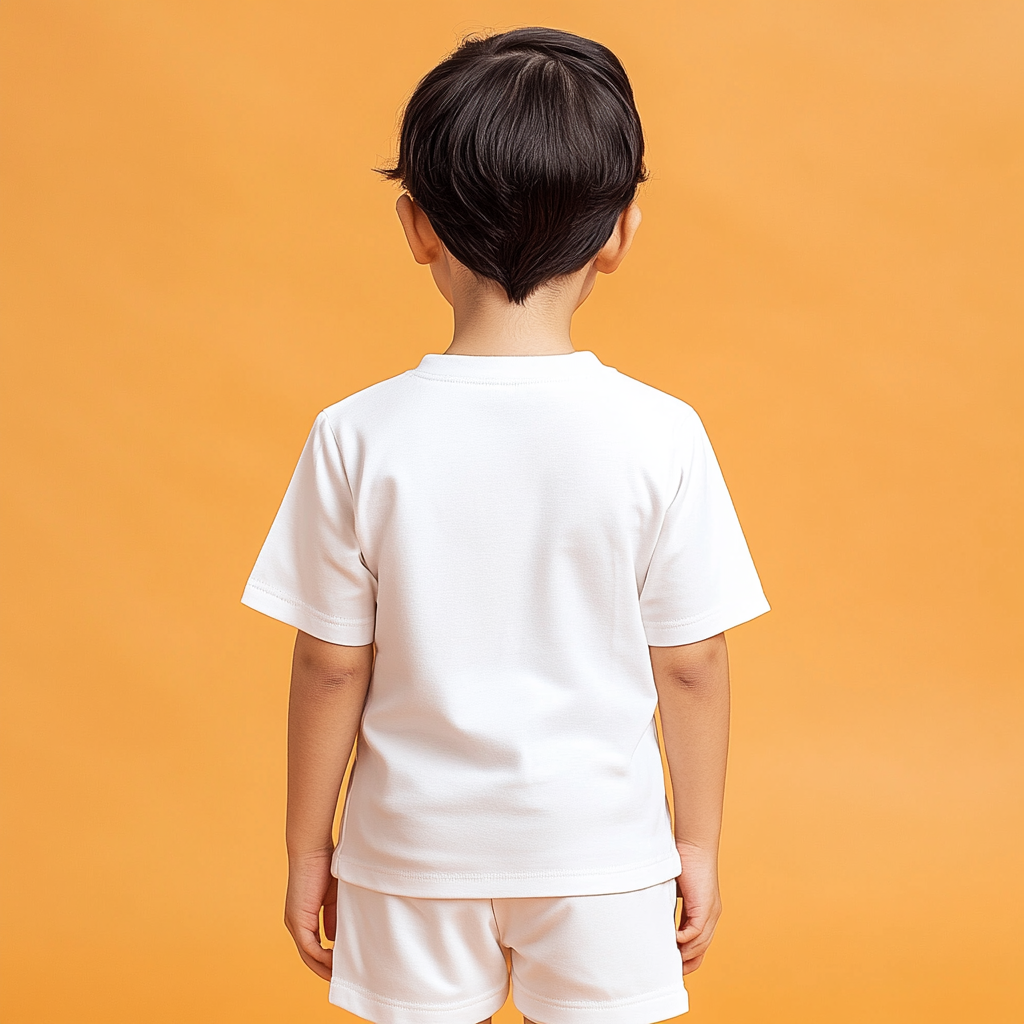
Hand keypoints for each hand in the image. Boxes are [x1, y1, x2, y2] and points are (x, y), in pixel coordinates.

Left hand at [284, 848, 336, 980]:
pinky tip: (336, 963)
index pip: (315, 946)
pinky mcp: (298, 921)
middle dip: (327, 969)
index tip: (345, 966)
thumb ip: (335, 918)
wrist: (313, 849)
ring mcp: (295, 923)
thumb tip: (336, 940)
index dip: (329, 959)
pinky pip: (309, 948)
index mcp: (304, 917)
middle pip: (310, 957)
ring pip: (308, 956)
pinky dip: (322, 958)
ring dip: (325, 968)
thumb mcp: (335, 897)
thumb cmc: (325, 867)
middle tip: (345, 979)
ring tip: (342, 976)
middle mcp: (296, 924)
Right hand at [675, 841, 721, 974]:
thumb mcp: (674, 890)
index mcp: (704, 913)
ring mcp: (710, 913)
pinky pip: (696, 932)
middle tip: (668, 973)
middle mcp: (711, 916)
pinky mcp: (705, 906)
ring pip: (699, 945)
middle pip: (701, 950)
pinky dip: (683, 940)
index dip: (687, 957)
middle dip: (686, 964)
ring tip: (666, 960)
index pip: (699, 945)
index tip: (671, 965)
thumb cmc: (683, 861)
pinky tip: (671, 942)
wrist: (695, 845)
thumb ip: (668, 905)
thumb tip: (652, 917)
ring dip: (683, 954)